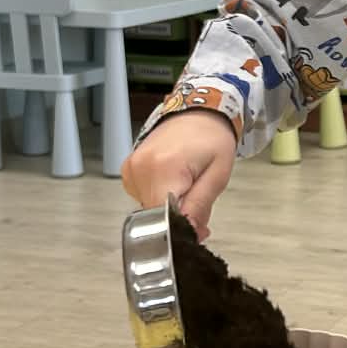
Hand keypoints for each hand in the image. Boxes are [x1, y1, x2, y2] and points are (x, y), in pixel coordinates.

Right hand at [120, 110, 236, 240]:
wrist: (197, 112)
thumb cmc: (212, 139)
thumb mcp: (217, 176)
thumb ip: (200, 207)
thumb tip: (189, 235)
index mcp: (163, 169)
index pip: (161, 218)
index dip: (180, 229)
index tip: (197, 230)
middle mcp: (140, 169)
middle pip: (155, 216)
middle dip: (178, 219)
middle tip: (198, 208)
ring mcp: (130, 169)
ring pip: (149, 210)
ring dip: (169, 209)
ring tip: (187, 189)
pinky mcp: (128, 171)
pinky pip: (144, 198)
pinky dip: (160, 198)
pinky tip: (174, 183)